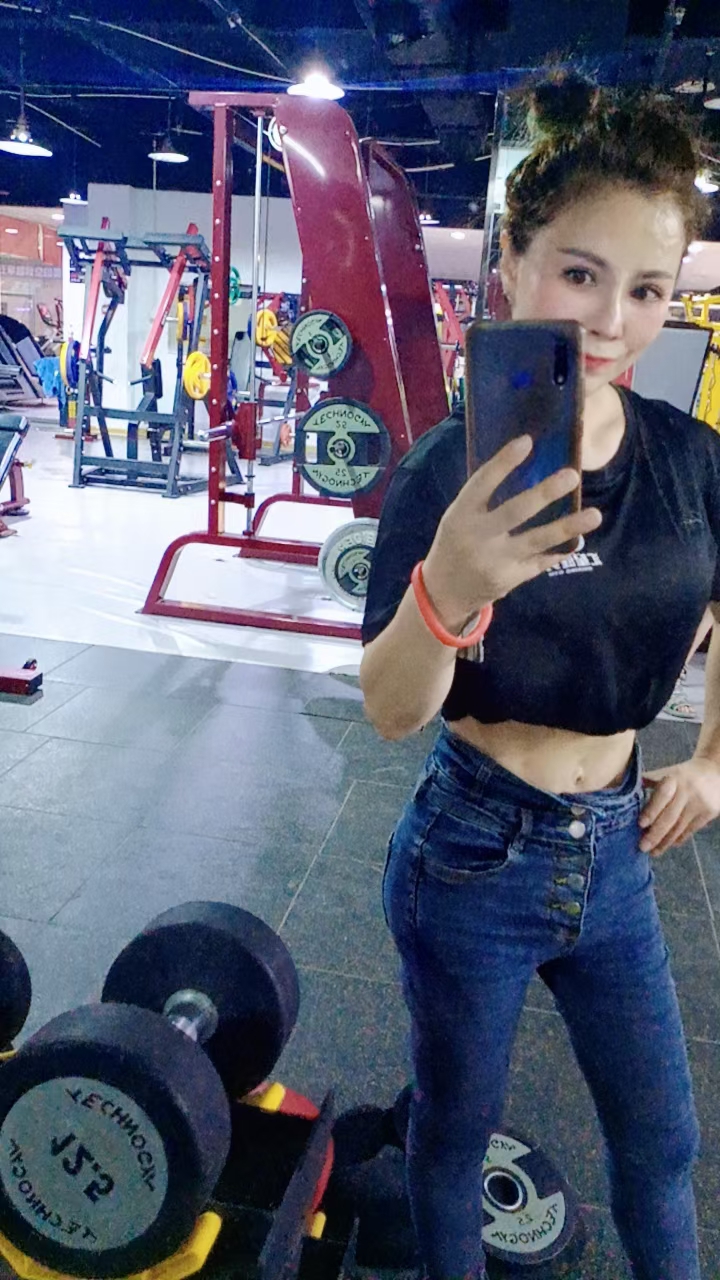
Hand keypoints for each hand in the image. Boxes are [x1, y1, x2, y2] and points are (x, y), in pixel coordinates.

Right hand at [422, 436, 601, 630]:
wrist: (444, 592)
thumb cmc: (457, 542)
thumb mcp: (459, 517)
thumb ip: (485, 499)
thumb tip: (529, 468)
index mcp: (460, 515)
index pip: (482, 483)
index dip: (503, 462)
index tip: (526, 441)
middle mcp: (477, 537)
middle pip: (515, 512)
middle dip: (545, 493)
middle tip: (573, 475)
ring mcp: (495, 561)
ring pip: (536, 540)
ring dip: (567, 527)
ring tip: (595, 515)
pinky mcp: (509, 579)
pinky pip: (541, 562)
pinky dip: (560, 550)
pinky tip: (578, 540)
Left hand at [639, 756, 719, 854]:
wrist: (715, 772)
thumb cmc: (682, 775)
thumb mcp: (667, 772)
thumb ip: (649, 781)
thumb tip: (622, 788)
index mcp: (673, 778)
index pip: (662, 795)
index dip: (651, 810)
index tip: (640, 825)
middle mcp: (687, 791)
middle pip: (670, 816)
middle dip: (655, 834)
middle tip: (642, 847)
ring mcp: (699, 803)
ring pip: (680, 827)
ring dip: (665, 842)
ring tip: (653, 852)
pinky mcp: (709, 813)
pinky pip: (691, 830)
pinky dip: (678, 839)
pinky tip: (669, 845)